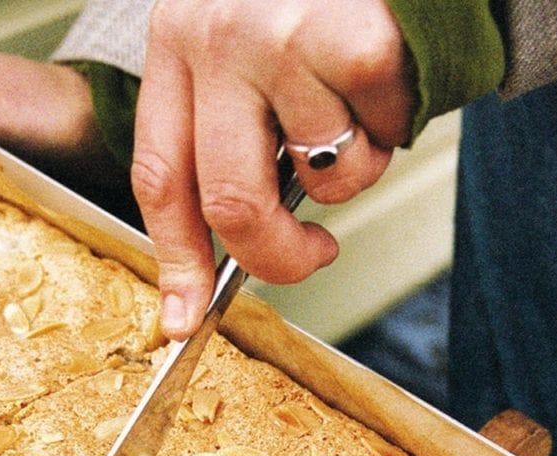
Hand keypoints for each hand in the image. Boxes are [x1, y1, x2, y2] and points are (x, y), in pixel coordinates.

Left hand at [132, 0, 413, 339]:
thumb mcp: (244, 40)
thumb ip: (233, 128)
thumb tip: (236, 243)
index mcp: (176, 43)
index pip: (159, 175)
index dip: (173, 259)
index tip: (179, 318)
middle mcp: (215, 36)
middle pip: (228, 201)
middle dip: (278, 258)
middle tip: (312, 259)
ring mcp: (282, 37)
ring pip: (323, 177)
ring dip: (356, 165)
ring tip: (361, 105)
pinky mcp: (353, 41)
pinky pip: (379, 139)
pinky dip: (396, 123)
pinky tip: (389, 74)